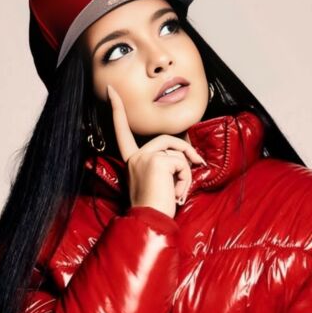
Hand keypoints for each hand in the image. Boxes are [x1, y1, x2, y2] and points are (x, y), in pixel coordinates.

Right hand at [107, 84, 206, 217]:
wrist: (149, 222)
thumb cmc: (155, 208)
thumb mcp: (159, 182)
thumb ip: (167, 165)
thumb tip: (189, 156)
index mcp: (132, 160)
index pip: (123, 131)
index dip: (117, 110)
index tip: (111, 90)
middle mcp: (135, 156)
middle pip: (167, 140)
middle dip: (186, 151)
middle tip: (200, 163)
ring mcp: (145, 157)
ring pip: (177, 152)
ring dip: (186, 171)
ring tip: (178, 192)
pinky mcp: (157, 161)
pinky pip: (182, 162)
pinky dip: (185, 178)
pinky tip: (176, 193)